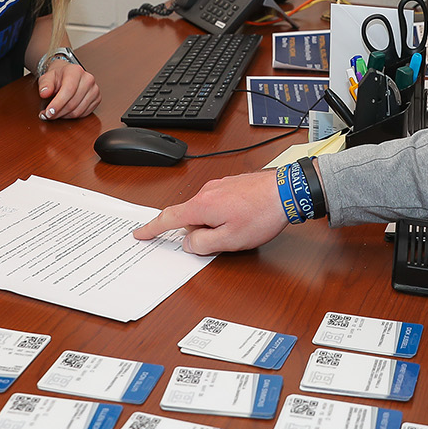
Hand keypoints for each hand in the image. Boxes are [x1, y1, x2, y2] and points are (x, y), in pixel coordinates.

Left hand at [38, 61, 100, 120]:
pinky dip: (72, 116)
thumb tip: (44, 93)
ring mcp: (94, 89)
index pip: (68, 90)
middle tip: (47, 115)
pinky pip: (84, 114)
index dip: (57, 104)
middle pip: (73, 103)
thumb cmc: (58, 77)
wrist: (68, 76)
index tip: (48, 112)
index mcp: (76, 71)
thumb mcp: (47, 78)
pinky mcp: (97, 99)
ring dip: (64, 116)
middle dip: (58, 112)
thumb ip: (45, 85)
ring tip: (55, 113)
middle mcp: (88, 79)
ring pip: (78, 111)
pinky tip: (65, 112)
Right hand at [133, 171, 288, 254]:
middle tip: (223, 240)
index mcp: (201, 205)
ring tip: (241, 229)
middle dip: (200, 232)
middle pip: (190, 217)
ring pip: (206, 211)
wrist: (288, 191)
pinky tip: (244, 219)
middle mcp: (207, 191)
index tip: (140, 233)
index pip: (168, 218)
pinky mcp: (232, 184)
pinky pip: (218, 203)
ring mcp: (220, 185)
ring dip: (215, 224)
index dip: (152, 228)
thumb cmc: (261, 214)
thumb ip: (203, 244)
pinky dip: (224, 214)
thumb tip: (188, 242)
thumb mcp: (229, 240)